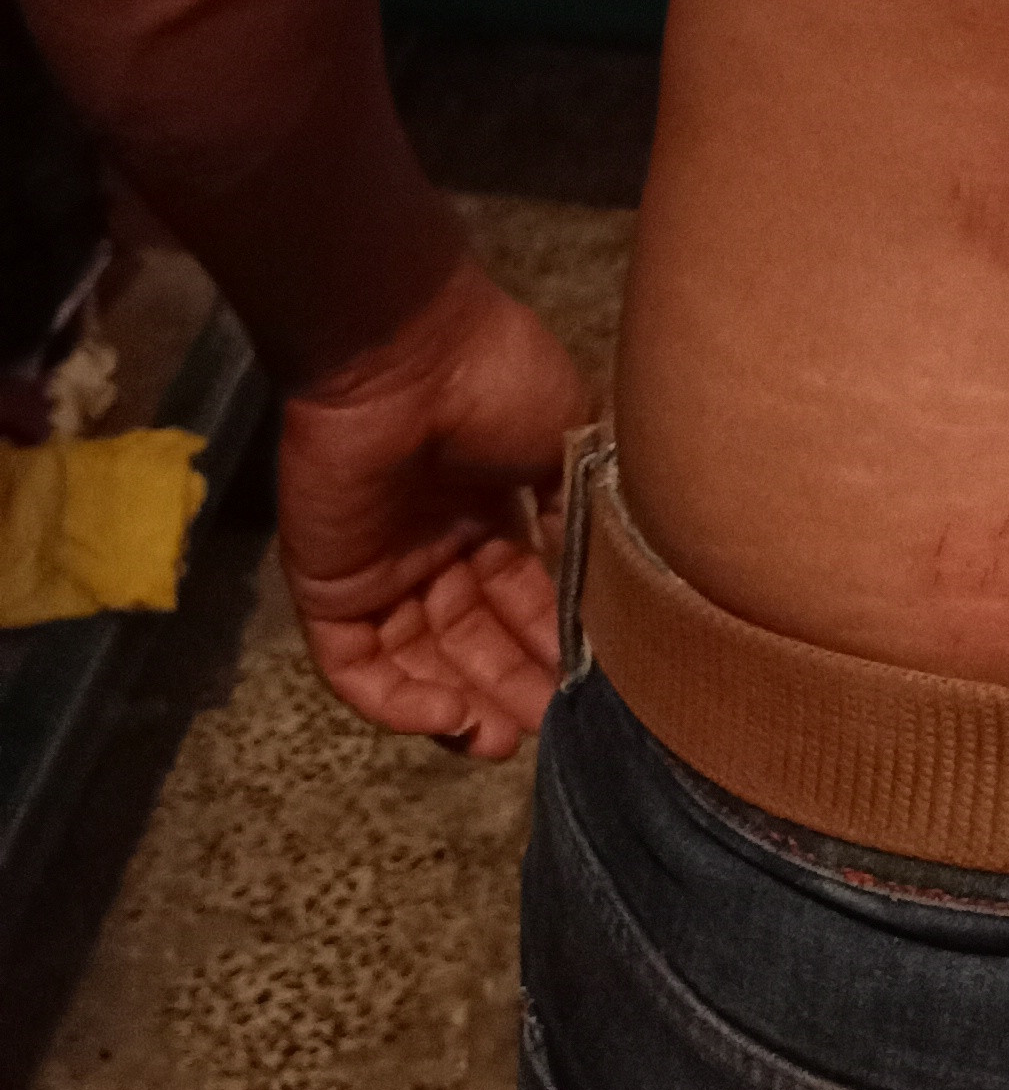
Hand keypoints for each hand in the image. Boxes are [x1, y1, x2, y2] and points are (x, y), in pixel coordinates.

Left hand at [275, 254, 589, 760]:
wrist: (408, 351)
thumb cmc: (496, 378)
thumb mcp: (568, 438)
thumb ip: (578, 511)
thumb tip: (599, 578)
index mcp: (489, 508)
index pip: (520, 596)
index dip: (551, 641)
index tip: (589, 682)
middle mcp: (434, 544)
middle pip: (472, 638)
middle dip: (513, 684)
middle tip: (552, 726)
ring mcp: (379, 568)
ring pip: (420, 662)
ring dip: (463, 706)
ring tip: (506, 739)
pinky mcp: (328, 587)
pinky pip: (357, 666)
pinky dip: (398, 704)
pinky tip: (452, 716)